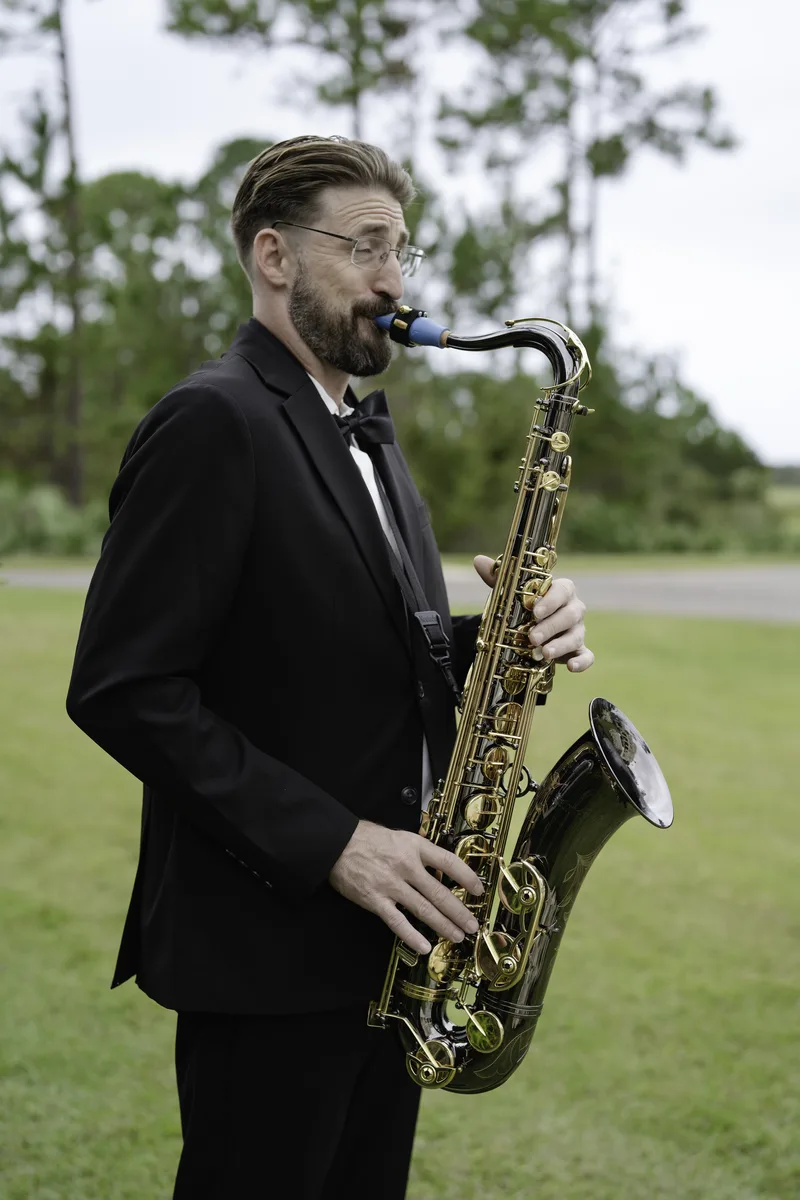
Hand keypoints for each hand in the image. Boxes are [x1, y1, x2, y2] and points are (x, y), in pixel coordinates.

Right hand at [329, 820, 483, 954]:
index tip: (478, 889)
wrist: (337, 843)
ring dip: (443, 925)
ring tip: (456, 936)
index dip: (467, 877)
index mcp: (414, 846)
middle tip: (471, 924)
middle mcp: (406, 866)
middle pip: (439, 892)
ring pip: (423, 909)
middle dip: (459, 911)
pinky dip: (412, 936)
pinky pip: (397, 922)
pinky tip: (424, 945)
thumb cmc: (367, 838)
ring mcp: (391, 885)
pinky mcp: (375, 900)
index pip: (448, 862)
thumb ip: (420, 851)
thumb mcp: (400, 836)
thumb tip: (440, 868)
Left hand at [473, 554, 593, 672]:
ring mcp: (577, 630)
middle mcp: (573, 609)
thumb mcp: (511, 593)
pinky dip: (582, 662)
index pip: (563, 590)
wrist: (530, 628)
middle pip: (570, 615)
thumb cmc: (525, 606)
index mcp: (561, 591)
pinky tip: (571, 667)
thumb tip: (479, 561)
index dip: (551, 601)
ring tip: (544, 654)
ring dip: (561, 646)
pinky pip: (587, 656)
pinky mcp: (578, 650)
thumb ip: (498, 578)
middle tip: (532, 637)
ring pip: (576, 636)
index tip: (535, 611)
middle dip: (551, 627)